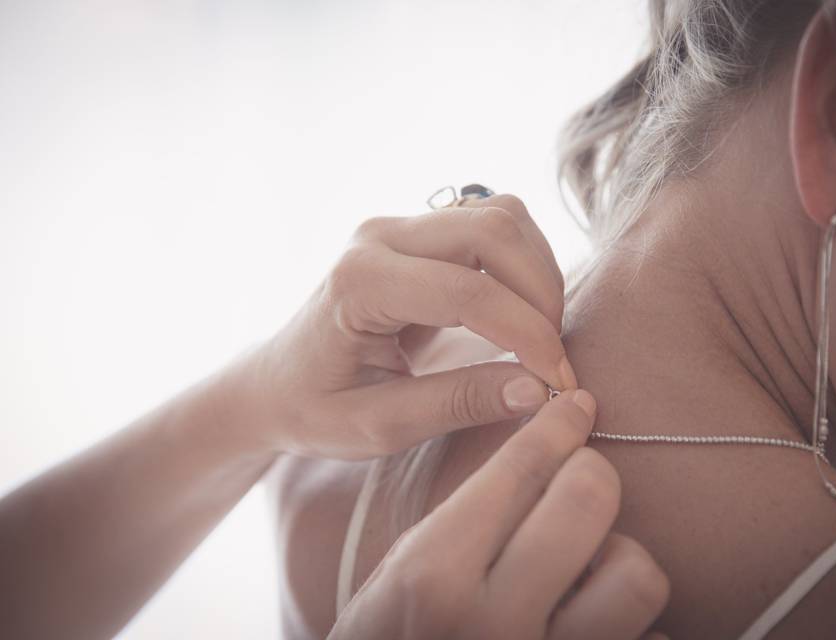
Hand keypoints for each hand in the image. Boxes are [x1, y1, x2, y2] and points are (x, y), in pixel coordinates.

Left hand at [243, 194, 577, 458]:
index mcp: (359, 283)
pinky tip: (521, 313)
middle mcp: (379, 237)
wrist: (277, 381)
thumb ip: (456, 405)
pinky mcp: (420, 230)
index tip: (558, 383)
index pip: (467, 294)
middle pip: (493, 230)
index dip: (527, 336)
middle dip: (541, 293)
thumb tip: (538, 391)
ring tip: (539, 337)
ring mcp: (399, 226)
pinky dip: (524, 262)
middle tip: (552, 358)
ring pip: (501, 216)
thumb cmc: (316, 410)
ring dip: (538, 273)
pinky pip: (493, 222)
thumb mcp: (378, 427)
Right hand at [328, 389, 670, 639]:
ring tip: (592, 564)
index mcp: (435, 576)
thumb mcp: (401, 574)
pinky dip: (633, 626)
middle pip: (588, 499)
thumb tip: (543, 450)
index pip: (520, 469)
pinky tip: (594, 617)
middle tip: (580, 475)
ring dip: (619, 558)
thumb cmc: (392, 636)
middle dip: (590, 471)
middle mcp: (494, 622)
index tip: (577, 406)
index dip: (558, 424)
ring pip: (637, 576)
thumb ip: (465, 518)